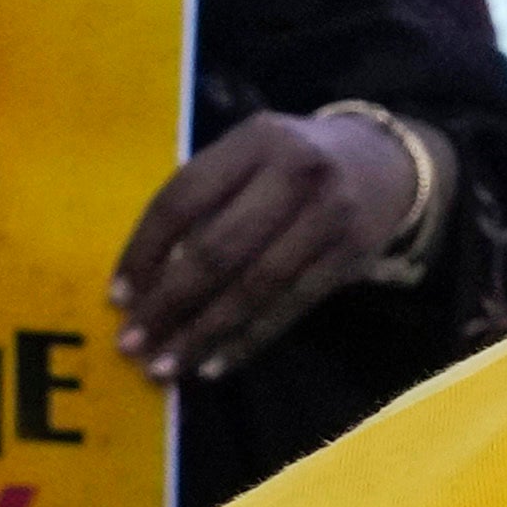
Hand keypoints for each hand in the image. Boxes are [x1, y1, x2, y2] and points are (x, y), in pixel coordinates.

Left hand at [113, 108, 422, 380]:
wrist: (389, 164)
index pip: (183, 199)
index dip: (145, 251)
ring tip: (166, 366)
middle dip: (169, 302)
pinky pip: (292, 305)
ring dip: (205, 332)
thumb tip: (149, 276)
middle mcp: (295, 173)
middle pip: (219, 248)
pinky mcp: (352, 255)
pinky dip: (251, 339)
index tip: (118, 296)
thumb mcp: (252, 156)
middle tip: (133, 343)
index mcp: (254, 140)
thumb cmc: (294, 164)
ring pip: (255, 285)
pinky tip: (216, 364)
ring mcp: (330, 215)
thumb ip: (208, 198)